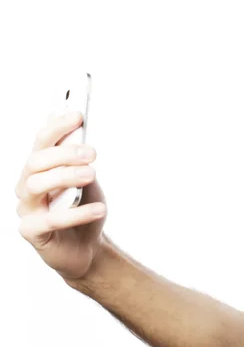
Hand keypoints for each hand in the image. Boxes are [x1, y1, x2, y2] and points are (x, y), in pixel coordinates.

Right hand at [15, 111, 107, 279]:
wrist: (86, 246)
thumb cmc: (83, 208)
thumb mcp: (87, 180)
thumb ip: (80, 158)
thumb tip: (77, 126)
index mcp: (38, 168)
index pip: (41, 142)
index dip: (57, 127)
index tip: (78, 116)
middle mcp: (26, 186)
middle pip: (36, 162)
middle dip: (64, 153)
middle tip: (92, 153)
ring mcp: (26, 209)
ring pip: (36, 186)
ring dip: (66, 176)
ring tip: (92, 175)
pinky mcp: (31, 232)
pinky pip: (50, 220)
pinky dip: (77, 213)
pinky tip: (100, 209)